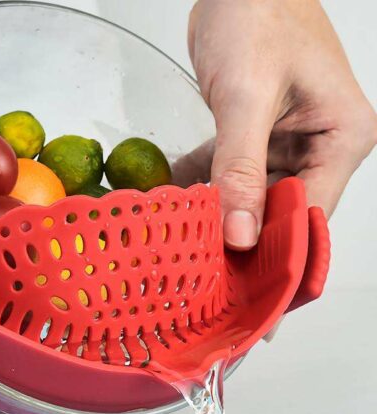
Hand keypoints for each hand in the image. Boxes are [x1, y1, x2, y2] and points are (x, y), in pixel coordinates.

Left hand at [180, 0, 375, 249]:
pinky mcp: (256, 139)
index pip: (310, 214)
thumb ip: (241, 168)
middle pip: (280, 212)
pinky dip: (204, 186)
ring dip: (218, 214)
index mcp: (342, 138)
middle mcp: (320, 148)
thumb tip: (240, 234)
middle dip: (241, 238)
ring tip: (184, 238)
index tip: (241, 283)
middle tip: (202, 268)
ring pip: (251, 199)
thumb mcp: (247, 97)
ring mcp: (287, 145)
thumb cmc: (257, 13)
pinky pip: (230, 175)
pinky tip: (177, 200)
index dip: (276, 251)